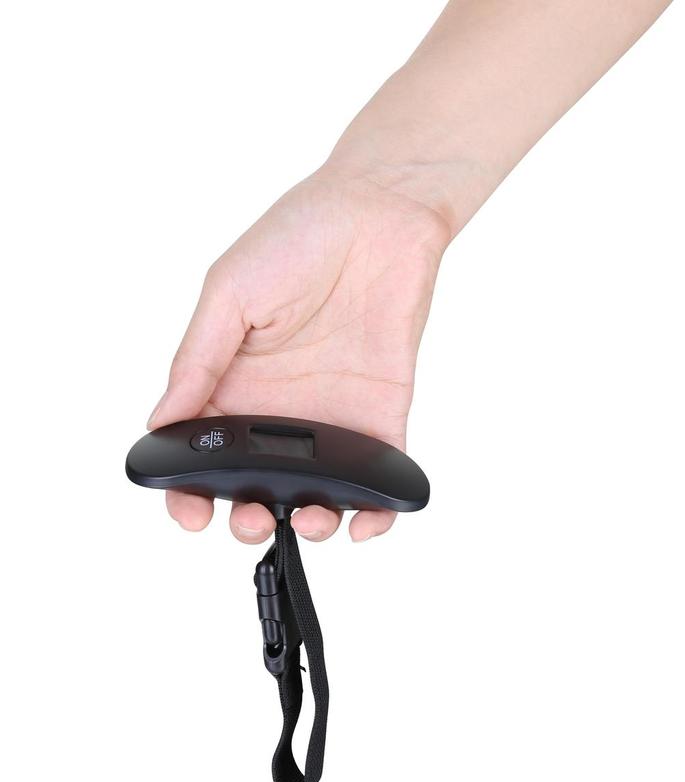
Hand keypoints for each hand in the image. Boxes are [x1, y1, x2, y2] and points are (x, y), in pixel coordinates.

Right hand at [148, 167, 449, 543]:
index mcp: (233, 381)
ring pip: (318, 491)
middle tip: (252, 520)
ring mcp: (333, 416)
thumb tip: (160, 420)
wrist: (379, 213)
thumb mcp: (230, 292)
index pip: (203, 450)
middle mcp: (280, 408)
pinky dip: (375, 510)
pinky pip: (379, 476)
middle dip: (250, 516)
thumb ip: (197, 359)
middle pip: (258, 482)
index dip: (190, 489)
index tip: (190, 513)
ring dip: (310, 521)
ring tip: (309, 520)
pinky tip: (365, 524)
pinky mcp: (382, 416)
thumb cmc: (298, 236)